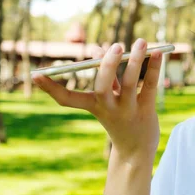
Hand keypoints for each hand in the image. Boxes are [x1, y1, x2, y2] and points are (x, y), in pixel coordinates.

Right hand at [32, 38, 162, 163]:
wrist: (136, 152)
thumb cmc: (120, 119)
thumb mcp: (109, 100)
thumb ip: (107, 76)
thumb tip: (100, 48)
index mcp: (93, 106)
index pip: (67, 98)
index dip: (51, 88)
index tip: (35, 75)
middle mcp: (108, 109)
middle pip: (103, 86)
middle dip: (107, 65)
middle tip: (115, 46)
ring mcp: (127, 111)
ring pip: (129, 83)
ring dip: (135, 61)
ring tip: (140, 42)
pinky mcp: (146, 110)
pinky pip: (150, 86)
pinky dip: (154, 68)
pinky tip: (158, 53)